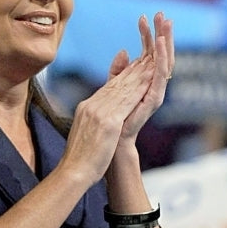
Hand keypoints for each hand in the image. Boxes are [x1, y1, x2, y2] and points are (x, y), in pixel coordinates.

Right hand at [60, 53, 155, 184]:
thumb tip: (100, 116)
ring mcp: (99, 112)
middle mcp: (91, 105)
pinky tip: (150, 81)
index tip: (135, 66)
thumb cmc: (79, 159)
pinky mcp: (109, 122)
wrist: (73, 171)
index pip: (107, 88)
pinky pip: (127, 101)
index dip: (122, 76)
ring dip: (139, 74)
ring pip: (123, 88)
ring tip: (153, 61)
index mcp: (86, 108)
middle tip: (148, 56)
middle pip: (116, 84)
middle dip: (133, 70)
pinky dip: (139, 89)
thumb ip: (92, 121)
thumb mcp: (84, 134)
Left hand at [107, 11, 173, 143]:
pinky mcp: (154, 98)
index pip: (149, 51)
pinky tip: (159, 43)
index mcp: (143, 79)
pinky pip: (160, 74)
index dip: (147, 34)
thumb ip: (118, 69)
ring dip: (165, 40)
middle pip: (161, 53)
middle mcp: (152, 83)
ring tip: (165, 23)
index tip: (142, 16)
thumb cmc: (114, 118)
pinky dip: (160, 58)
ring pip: (164, 60)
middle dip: (162, 32)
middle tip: (161, 13)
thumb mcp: (114, 87)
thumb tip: (124, 50)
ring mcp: (155, 90)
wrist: (114, 142)